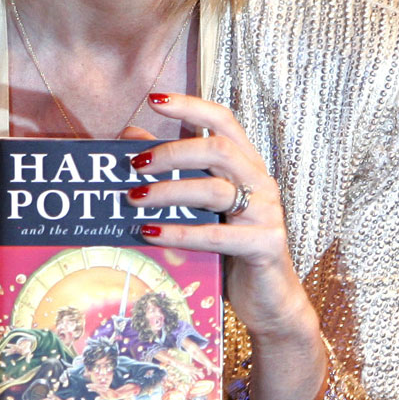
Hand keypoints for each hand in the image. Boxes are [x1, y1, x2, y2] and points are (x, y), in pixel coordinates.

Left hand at [124, 93, 319, 349]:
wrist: (268, 300)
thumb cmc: (230, 250)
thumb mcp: (200, 208)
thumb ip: (174, 173)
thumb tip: (130, 138)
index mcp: (247, 165)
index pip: (223, 120)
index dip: (190, 106)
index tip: (154, 99)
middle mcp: (260, 182)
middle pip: (217, 149)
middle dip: (172, 152)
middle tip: (134, 166)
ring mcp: (266, 213)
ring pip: (214, 190)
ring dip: (169, 192)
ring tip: (134, 199)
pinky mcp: (265, 245)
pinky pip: (217, 235)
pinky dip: (179, 233)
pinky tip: (149, 233)